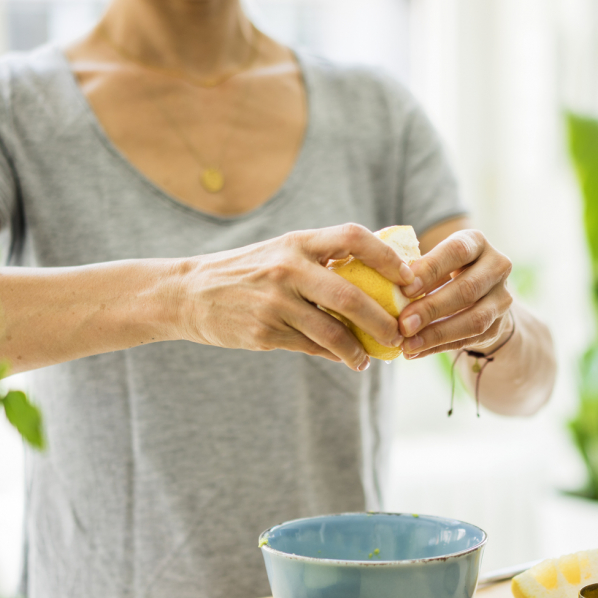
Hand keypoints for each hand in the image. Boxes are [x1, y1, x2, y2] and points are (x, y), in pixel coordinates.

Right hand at [178, 224, 414, 371]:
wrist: (188, 293)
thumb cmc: (246, 271)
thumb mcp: (281, 251)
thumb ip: (322, 258)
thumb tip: (377, 270)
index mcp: (296, 242)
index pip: (352, 238)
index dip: (387, 257)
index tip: (410, 277)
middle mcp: (287, 269)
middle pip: (350, 296)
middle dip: (382, 320)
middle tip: (400, 333)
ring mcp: (275, 304)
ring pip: (332, 332)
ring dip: (358, 350)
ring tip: (369, 359)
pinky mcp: (264, 333)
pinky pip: (310, 347)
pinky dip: (332, 355)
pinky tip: (344, 359)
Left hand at [396, 230, 512, 357]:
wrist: (476, 294)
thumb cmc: (441, 272)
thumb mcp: (432, 262)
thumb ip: (415, 271)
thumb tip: (387, 290)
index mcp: (475, 242)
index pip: (456, 251)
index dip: (430, 270)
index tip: (404, 290)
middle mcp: (496, 266)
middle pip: (467, 288)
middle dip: (432, 308)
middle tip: (403, 324)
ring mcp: (502, 298)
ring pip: (475, 319)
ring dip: (438, 334)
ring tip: (408, 344)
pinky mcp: (499, 325)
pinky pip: (470, 340)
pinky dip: (440, 347)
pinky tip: (416, 351)